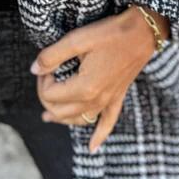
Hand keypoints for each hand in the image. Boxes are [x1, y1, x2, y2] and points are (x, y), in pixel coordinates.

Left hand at [30, 5, 170, 153]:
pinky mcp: (118, 97)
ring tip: (47, 117)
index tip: (47, 64)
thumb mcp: (77, 39)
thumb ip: (52, 56)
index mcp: (85, 88)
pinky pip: (108, 123)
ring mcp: (108, 101)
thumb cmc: (111, 33)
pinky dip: (99, 136)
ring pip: (79, 120)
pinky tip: (92, 147)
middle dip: (47, 97)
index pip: (50, 95)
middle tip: (47, 75)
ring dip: (62, 119)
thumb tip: (34, 70)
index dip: (43, 79)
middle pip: (61, 111)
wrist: (144, 31)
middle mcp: (96, 100)